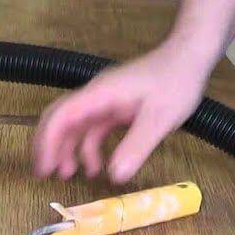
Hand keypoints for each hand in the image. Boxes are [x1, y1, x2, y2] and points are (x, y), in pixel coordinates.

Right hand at [32, 40, 213, 183]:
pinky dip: (90, 148)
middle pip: (60, 119)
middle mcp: (96, 96)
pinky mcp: (115, 108)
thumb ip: (136, 146)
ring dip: (68, 150)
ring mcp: (105, 102)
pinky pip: (94, 130)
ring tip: (68, 174)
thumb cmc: (176, 82)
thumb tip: (115, 176)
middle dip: (49, 146)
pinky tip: (97, 167)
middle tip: (45, 174)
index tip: (45, 167)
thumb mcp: (159, 119)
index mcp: (100, 95)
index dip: (48, 142)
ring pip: (76, 126)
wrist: (190, 58)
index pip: (62, 116)